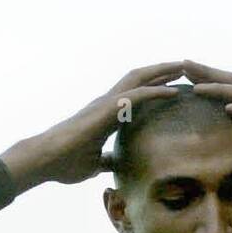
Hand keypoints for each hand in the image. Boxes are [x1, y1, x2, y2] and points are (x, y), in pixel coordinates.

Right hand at [0, 62, 185, 191]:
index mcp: (107, 115)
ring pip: (140, 80)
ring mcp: (107, 104)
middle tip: (186, 68)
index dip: (154, 88)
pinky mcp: (106, 110)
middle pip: (140, 80)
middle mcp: (108, 103)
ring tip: (184, 68)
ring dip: (163, 73)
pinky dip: (156, 92)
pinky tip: (174, 91)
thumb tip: (115, 165)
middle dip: (162, 72)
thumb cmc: (65, 163)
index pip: (136, 96)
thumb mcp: (94, 164)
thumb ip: (106, 160)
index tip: (175, 86)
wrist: (45, 160)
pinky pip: (136, 96)